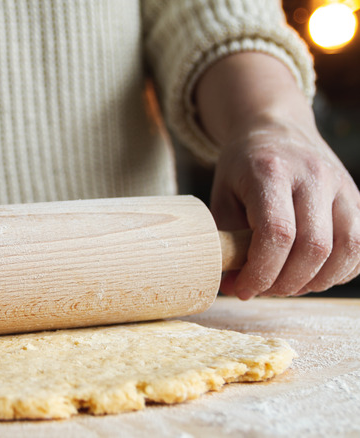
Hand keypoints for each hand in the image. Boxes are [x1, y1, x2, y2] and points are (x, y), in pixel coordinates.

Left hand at [210, 117, 359, 298]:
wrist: (275, 127)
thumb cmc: (243, 167)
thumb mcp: (221, 195)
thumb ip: (227, 238)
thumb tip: (233, 285)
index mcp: (271, 172)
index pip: (277, 233)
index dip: (261, 271)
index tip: (242, 288)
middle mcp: (314, 176)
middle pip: (314, 247)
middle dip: (287, 282)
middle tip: (263, 289)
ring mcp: (342, 185)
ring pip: (348, 248)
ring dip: (317, 281)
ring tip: (287, 285)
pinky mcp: (357, 197)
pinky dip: (341, 270)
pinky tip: (313, 274)